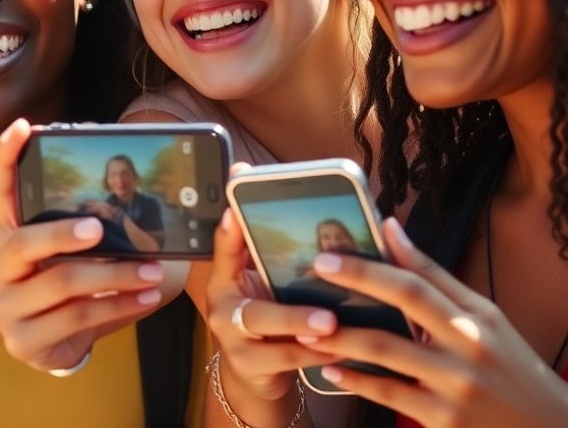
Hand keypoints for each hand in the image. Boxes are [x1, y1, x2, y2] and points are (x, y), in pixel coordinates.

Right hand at [0, 119, 169, 372]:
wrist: (57, 349)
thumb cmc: (69, 292)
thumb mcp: (73, 258)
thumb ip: (87, 226)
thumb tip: (125, 176)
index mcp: (5, 239)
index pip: (0, 192)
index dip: (6, 158)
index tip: (22, 126)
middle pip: (23, 243)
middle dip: (63, 234)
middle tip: (99, 228)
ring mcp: (4, 309)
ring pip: (60, 282)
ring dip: (113, 276)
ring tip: (151, 271)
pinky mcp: (22, 341)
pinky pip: (76, 317)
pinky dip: (117, 307)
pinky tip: (144, 298)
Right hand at [204, 168, 337, 424]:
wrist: (248, 375)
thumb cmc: (261, 320)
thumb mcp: (258, 284)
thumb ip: (266, 251)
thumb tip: (275, 193)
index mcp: (225, 281)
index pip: (224, 252)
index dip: (229, 234)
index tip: (236, 213)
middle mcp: (224, 310)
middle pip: (255, 310)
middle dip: (292, 313)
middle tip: (327, 314)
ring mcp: (234, 341)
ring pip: (271, 338)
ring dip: (304, 332)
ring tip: (334, 328)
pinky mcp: (249, 367)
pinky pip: (286, 361)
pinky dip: (316, 355)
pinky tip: (343, 349)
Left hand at [295, 218, 567, 427]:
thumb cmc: (510, 365)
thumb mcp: (484, 318)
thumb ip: (435, 276)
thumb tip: (390, 227)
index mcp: (475, 319)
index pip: (416, 283)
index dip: (370, 267)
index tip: (329, 257)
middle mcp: (468, 349)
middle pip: (401, 311)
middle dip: (354, 290)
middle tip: (312, 278)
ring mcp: (456, 388)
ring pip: (387, 357)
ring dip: (341, 341)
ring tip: (307, 332)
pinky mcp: (445, 421)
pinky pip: (390, 397)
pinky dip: (356, 382)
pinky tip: (331, 370)